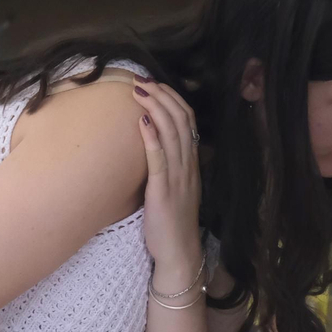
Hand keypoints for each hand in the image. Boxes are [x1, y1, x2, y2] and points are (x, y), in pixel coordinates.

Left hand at [133, 77, 202, 284]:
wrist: (179, 252)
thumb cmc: (171, 222)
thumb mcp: (174, 188)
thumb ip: (168, 166)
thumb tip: (152, 144)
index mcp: (190, 164)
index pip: (187, 122)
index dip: (173, 99)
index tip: (156, 84)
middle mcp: (188, 166)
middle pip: (180, 121)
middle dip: (162, 96)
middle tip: (143, 79)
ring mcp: (178, 177)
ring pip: (171, 134)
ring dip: (155, 109)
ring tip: (140, 91)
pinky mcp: (164, 190)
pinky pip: (159, 159)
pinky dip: (152, 138)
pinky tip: (142, 122)